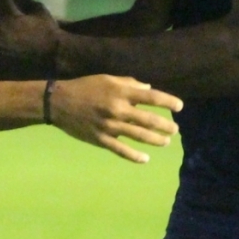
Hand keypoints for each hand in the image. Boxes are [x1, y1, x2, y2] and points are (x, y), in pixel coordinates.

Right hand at [48, 75, 182, 162]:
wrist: (58, 102)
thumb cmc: (85, 87)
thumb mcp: (106, 79)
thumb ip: (128, 83)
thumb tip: (148, 88)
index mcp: (120, 92)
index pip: (150, 97)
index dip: (167, 102)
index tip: (180, 107)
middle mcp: (117, 109)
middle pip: (148, 120)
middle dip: (165, 126)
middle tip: (175, 130)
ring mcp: (110, 126)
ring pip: (138, 136)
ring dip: (155, 140)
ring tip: (166, 142)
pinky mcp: (101, 139)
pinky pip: (121, 150)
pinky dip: (135, 156)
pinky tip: (145, 159)